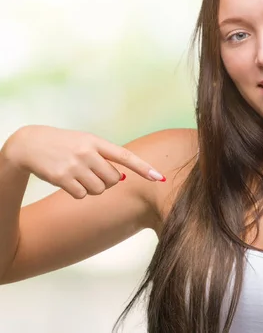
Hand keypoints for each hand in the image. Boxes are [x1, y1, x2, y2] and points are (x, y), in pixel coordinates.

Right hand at [1, 125, 165, 198]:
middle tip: (93, 173)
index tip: (159, 178)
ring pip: (99, 189)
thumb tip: (122, 177)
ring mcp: (75, 165)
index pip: (125, 156)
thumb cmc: (64, 144)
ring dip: (93, 188)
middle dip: (108, 181)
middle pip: (114, 179)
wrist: (30, 144)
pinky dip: (78, 192)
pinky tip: (68, 181)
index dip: (144, 168)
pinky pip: (82, 195)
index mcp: (96, 142)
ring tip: (80, 176)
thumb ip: (105, 156)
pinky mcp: (62, 178)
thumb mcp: (85, 141)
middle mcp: (87, 152)